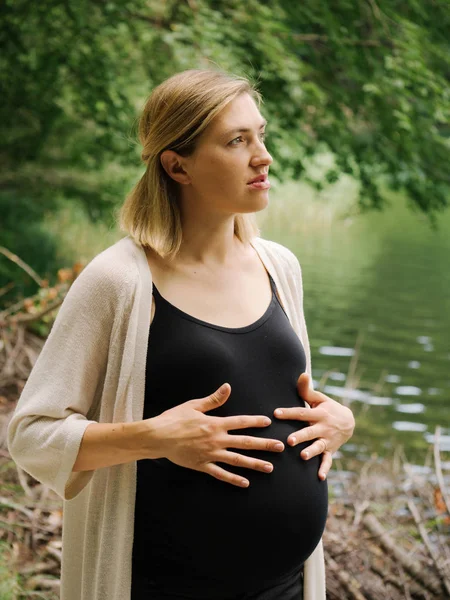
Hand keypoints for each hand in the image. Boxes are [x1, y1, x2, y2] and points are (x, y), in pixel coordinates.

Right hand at [149, 383, 284, 487]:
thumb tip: (228, 387)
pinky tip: (245, 482)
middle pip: (245, 443)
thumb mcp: (194, 405)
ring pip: (237, 460)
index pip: (240, 422)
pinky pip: (221, 474)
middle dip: (264, 445)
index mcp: (215, 423)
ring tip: (270, 467)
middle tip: (280, 447)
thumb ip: (214, 399)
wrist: (158, 437)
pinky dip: (233, 479)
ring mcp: (210, 454)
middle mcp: (216, 440)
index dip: (255, 422)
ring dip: (254, 464)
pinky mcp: (202, 465)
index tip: (269, 422)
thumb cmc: (174, 419)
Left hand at [274, 373, 354, 479]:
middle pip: (310, 432)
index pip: (302, 413)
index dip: (289, 413)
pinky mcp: (330, 450)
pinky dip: (324, 468)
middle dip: (300, 436)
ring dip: (311, 452)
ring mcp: (327, 440)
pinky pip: (328, 461)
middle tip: (289, 441)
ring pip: (318, 447)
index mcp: (318, 414)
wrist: (349, 422)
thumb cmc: (327, 408)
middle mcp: (323, 427)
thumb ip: (307, 389)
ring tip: (303, 456)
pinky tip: (319, 477)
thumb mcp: (319, 398)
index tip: (276, 413)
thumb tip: (302, 374)